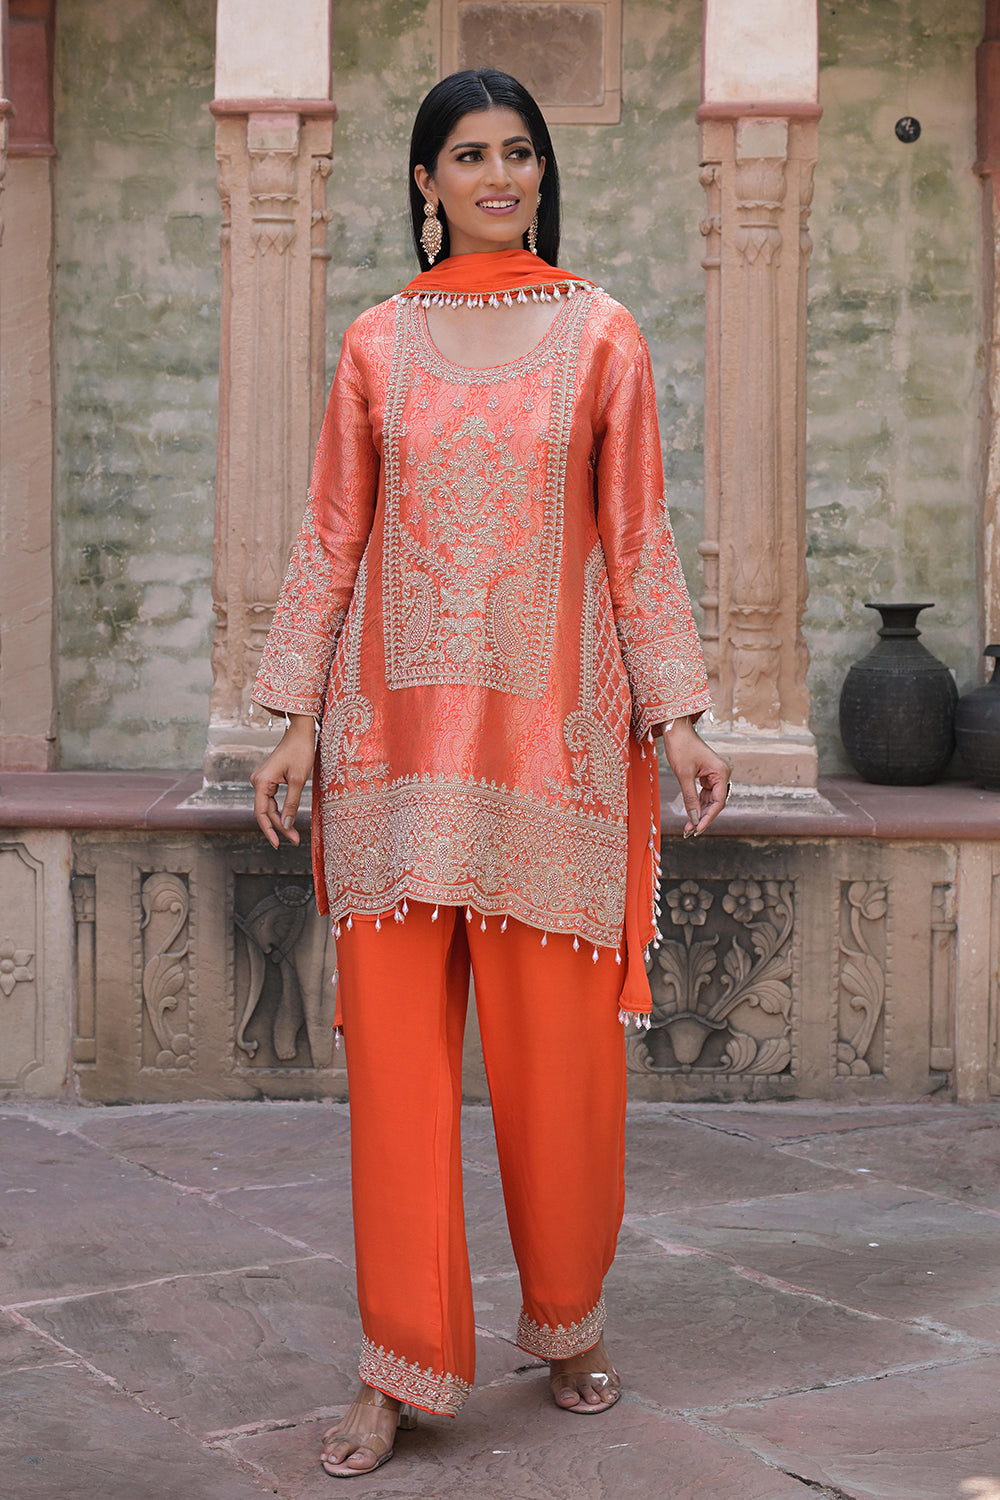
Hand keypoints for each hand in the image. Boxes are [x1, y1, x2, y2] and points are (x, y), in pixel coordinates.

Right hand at [250, 713, 315, 848]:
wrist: (300, 731)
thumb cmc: (300, 751)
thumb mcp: (298, 780)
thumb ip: (291, 803)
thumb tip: (286, 826)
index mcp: (261, 782)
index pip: (262, 813)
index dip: (271, 830)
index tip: (279, 844)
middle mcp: (257, 781)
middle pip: (265, 812)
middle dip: (278, 827)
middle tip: (295, 840)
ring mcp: (261, 780)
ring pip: (268, 807)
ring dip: (280, 820)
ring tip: (294, 834)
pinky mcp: (269, 779)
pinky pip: (271, 799)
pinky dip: (280, 810)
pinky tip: (288, 820)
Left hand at [654, 717, 729, 836]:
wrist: (675, 729)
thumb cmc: (680, 747)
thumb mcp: (684, 775)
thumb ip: (690, 798)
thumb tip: (693, 818)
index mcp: (721, 772)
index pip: (718, 802)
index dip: (708, 817)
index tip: (696, 829)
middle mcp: (722, 774)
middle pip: (715, 803)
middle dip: (702, 817)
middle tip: (689, 831)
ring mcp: (715, 774)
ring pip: (710, 800)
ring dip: (700, 813)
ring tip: (688, 827)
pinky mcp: (707, 775)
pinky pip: (705, 794)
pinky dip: (697, 804)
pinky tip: (690, 814)